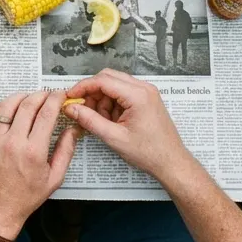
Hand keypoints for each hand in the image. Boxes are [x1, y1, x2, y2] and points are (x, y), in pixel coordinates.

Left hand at [0, 90, 78, 238]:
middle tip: (46, 95)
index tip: (60, 95)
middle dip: (40, 95)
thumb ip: (65, 151)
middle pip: (28, 105)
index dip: (55, 99)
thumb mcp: (54, 178)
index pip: (46, 114)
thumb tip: (73, 130)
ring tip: (28, 98)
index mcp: (33, 151)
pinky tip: (5, 108)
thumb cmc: (26, 196)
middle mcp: (13, 142)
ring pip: (6, 106)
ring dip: (20, 97)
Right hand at [63, 70, 192, 181]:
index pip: (102, 80)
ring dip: (102, 100)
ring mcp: (146, 92)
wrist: (172, 163)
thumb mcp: (114, 138)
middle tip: (83, 110)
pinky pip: (122, 93)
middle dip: (92, 93)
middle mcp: (143, 88)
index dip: (83, 87)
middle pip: (108, 78)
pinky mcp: (146, 99)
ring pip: (114, 85)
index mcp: (137, 95)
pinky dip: (112, 104)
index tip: (70, 98)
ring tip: (101, 121)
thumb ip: (90, 120)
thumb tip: (70, 108)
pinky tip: (112, 121)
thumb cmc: (148, 152)